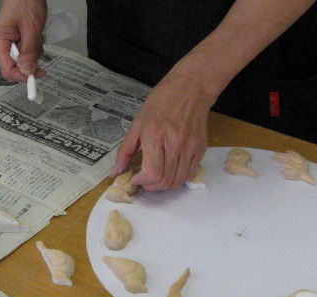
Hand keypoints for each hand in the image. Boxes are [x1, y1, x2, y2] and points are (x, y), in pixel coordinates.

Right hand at [0, 0, 46, 82]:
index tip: (38, 74)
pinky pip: (27, 51)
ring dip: (34, 54)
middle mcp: (3, 44)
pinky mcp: (18, 39)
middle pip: (15, 67)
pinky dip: (34, 47)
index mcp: (0, 42)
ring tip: (38, 38)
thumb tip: (26, 72)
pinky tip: (37, 35)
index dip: (22, 76)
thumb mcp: (31, 28)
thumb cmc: (26, 3)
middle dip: (29, 63)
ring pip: (23, 60)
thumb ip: (29, 51)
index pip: (7, 70)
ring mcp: (10, 42)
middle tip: (39, 52)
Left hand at [110, 66, 215, 190]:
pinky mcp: (201, 149)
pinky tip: (171, 168)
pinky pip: (190, 173)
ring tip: (157, 176)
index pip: (152, 173)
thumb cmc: (160, 103)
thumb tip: (115, 173)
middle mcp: (175, 144)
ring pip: (178, 181)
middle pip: (165, 181)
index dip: (142, 181)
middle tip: (145, 180)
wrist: (190, 89)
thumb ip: (125, 151)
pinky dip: (178, 177)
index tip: (136, 177)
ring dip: (165, 185)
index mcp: (155, 137)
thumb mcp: (137, 124)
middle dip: (151, 186)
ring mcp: (190, 148)